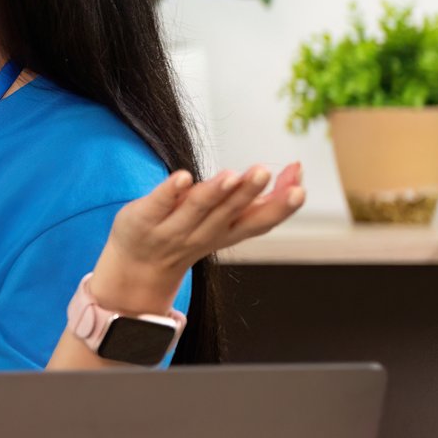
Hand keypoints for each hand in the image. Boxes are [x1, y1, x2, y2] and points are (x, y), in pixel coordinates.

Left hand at [90, 162, 306, 312]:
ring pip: (196, 211)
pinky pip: (157, 205)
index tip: (299, 189)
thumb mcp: (229, 221)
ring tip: (232, 174)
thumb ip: (258, 199)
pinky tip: (182, 177)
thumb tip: (296, 169)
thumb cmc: (189, 236)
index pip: (257, 222)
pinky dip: (170, 191)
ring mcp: (171, 230)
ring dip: (215, 193)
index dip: (280, 208)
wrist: (138, 268)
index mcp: (227, 233)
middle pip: (228, 214)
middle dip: (247, 193)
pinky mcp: (143, 219)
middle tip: (263, 171)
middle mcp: (202, 234)